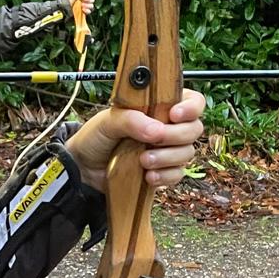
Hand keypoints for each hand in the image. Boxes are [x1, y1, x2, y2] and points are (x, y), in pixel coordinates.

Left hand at [64, 88, 205, 192]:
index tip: (173, 115)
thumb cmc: (96, 137)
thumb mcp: (108, 122)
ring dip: (168, 157)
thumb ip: (130, 120)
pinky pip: (177, 174)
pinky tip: (148, 176)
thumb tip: (156, 130)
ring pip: (187, 153)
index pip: (192, 101)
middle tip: (154, 139)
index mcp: (159, 106)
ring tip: (143, 160)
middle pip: (194, 129)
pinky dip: (165, 176)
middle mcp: (168, 126)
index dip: (191, 108)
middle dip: (176, 136)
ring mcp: (167, 150)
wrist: (84, 167)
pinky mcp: (163, 171)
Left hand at [67, 0, 94, 14]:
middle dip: (88, 0)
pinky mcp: (84, 11)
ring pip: (91, 5)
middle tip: (82, 1)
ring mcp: (85, 5)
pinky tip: (82, 10)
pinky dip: (86, 10)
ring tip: (81, 6)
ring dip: (87, 5)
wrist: (64, 9)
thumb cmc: (67, 0)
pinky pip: (89, 11)